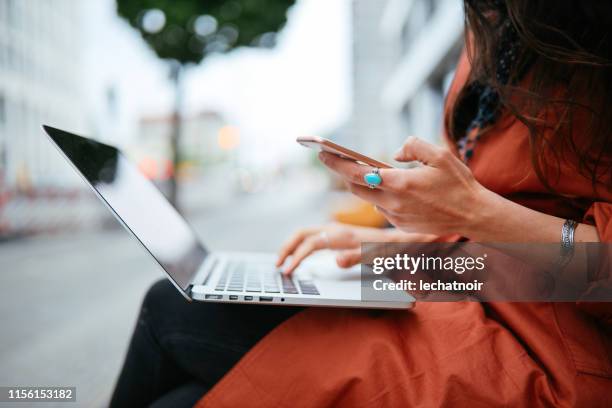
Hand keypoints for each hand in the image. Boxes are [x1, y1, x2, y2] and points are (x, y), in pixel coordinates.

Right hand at [276, 223, 434, 274]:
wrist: (410, 239)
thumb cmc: (396, 249)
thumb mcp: (379, 256)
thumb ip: (359, 257)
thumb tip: (336, 261)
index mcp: (344, 235)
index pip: (311, 243)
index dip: (297, 257)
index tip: (287, 272)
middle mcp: (338, 230)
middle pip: (303, 233)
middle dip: (287, 248)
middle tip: (277, 266)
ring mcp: (338, 231)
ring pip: (307, 234)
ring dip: (292, 246)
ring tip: (282, 262)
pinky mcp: (341, 236)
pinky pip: (314, 237)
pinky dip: (301, 245)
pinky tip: (299, 257)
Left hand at [318, 136, 490, 236]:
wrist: (475, 216)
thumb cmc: (459, 184)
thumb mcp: (440, 155)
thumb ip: (413, 146)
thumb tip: (395, 154)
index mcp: (400, 184)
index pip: (356, 174)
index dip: (336, 163)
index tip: (323, 153)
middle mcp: (393, 203)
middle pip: (357, 188)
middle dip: (348, 174)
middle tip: (342, 160)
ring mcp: (396, 218)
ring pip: (370, 200)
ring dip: (367, 187)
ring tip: (372, 173)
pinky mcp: (401, 226)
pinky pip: (384, 209)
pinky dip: (383, 198)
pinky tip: (397, 190)